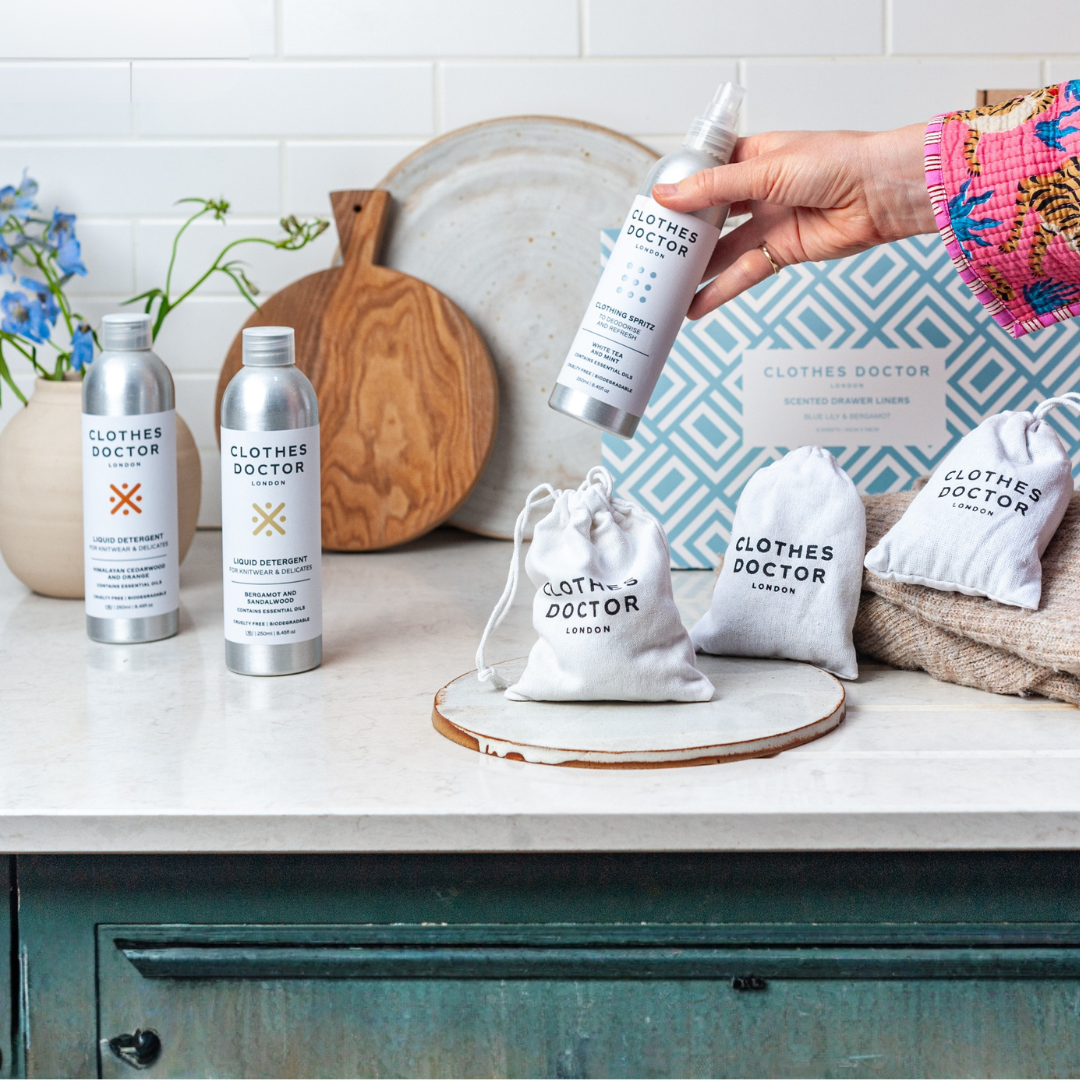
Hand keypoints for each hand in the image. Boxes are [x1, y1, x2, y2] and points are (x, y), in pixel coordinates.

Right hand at [652, 124, 936, 318]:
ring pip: (724, 249)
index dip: (680, 191)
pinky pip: (745, 273)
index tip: (651, 209)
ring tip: (664, 287)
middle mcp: (760, 189)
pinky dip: (721, 291)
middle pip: (711, 216)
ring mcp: (771, 223)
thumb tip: (666, 195)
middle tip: (650, 253)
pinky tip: (696, 306)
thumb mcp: (766, 169)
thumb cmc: (837, 163)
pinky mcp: (784, 252)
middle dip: (683, 234)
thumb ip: (714, 188)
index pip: (707, 173)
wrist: (883, 193)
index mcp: (754, 157)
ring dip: (697, 269)